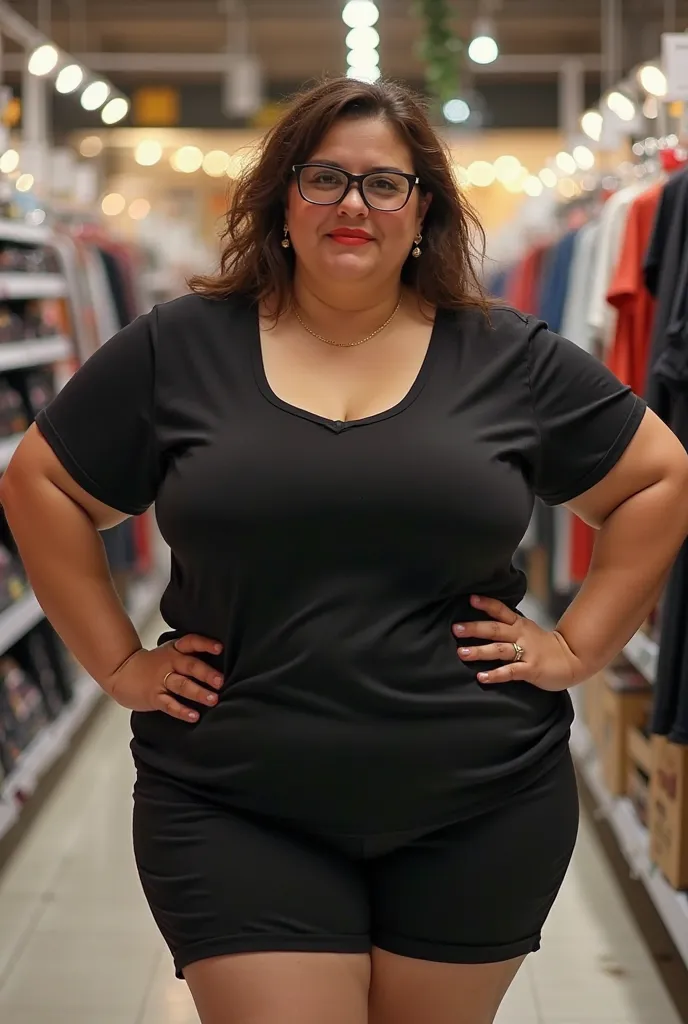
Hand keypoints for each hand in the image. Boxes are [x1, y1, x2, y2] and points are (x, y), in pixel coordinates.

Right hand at [105, 634, 224, 723]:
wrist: (122, 672)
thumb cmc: (154, 664)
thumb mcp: (170, 652)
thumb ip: (190, 655)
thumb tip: (221, 663)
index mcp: (175, 650)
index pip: (191, 642)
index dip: (205, 644)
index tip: (220, 648)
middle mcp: (170, 663)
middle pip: (190, 666)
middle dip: (206, 673)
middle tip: (221, 681)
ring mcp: (161, 680)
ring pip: (182, 685)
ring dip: (198, 692)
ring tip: (213, 700)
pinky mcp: (154, 697)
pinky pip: (169, 704)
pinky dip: (182, 710)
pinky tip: (194, 716)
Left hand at [453, 596, 584, 691]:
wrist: (572, 660)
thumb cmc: (544, 646)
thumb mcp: (526, 630)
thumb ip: (507, 627)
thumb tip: (481, 625)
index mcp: (519, 624)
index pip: (501, 610)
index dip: (486, 604)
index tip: (470, 599)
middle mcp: (521, 636)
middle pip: (495, 629)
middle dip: (475, 628)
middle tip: (456, 629)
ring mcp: (526, 653)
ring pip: (499, 650)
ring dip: (480, 651)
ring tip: (461, 653)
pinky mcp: (531, 670)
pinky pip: (510, 672)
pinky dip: (495, 675)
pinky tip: (481, 677)